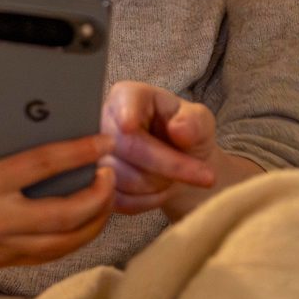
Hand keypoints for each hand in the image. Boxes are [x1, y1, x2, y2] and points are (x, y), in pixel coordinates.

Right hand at [0, 136, 116, 283]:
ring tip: (104, 196)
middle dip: (100, 191)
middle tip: (110, 172)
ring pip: (69, 240)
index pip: (45, 164)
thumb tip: (41, 140)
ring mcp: (1, 247)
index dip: (82, 150)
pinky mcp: (2, 264)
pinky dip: (75, 237)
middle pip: (70, 211)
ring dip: (96, 218)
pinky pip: (52, 253)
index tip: (104, 140)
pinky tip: (84, 221)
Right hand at [100, 81, 216, 214]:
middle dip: (169, 166)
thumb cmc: (187, 135)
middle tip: (205, 177)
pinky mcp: (94, 184)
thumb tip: (179, 129)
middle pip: (126, 148)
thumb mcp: (200, 122)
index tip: (129, 125)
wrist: (180, 165)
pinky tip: (159, 191)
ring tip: (174, 177)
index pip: (126, 111)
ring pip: (121, 178)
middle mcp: (102, 122)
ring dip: (157, 185)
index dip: (128, 119)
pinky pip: (117, 200)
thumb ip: (194, 122)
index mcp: (126, 96)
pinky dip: (145, 201)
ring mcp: (94, 155)